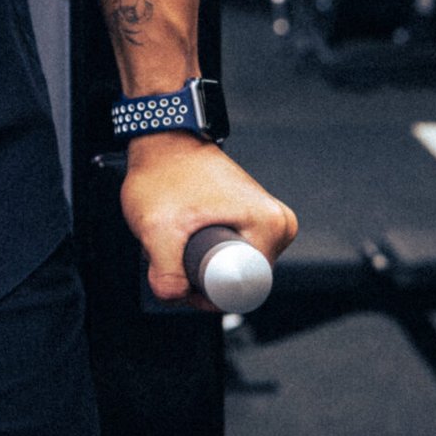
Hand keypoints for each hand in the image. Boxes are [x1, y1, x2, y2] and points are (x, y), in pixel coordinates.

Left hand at [120, 131, 297, 309]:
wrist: (162, 140)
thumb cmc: (164, 172)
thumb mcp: (156, 226)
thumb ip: (165, 272)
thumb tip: (176, 295)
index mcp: (271, 226)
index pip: (242, 290)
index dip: (204, 293)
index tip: (179, 270)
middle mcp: (279, 224)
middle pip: (236, 281)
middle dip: (199, 275)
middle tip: (174, 246)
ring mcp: (268, 221)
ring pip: (229, 268)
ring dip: (198, 261)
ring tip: (180, 231)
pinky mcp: (255, 220)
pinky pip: (229, 253)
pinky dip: (203, 250)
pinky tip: (186, 229)